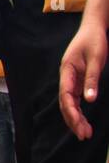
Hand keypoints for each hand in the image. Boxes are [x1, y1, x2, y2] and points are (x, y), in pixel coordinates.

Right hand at [59, 23, 106, 139]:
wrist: (94, 27)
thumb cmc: (94, 40)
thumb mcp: (97, 59)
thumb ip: (92, 79)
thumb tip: (90, 100)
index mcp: (67, 71)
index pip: (66, 97)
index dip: (72, 113)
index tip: (80, 126)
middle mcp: (67, 77)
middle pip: (66, 103)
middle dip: (73, 120)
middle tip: (84, 135)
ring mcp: (72, 78)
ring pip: (70, 102)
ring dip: (76, 117)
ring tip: (85, 132)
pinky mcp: (78, 78)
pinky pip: (76, 97)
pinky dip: (79, 109)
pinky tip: (84, 119)